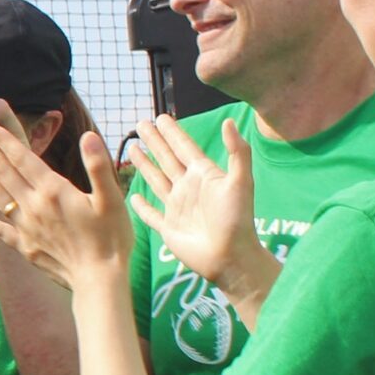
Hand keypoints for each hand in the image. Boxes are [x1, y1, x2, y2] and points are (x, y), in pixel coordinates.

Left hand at [0, 122, 133, 290]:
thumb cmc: (111, 239)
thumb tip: (89, 135)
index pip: (21, 158)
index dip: (2, 139)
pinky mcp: (22, 244)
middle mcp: (32, 205)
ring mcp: (24, 226)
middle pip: (1, 171)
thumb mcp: (111, 199)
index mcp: (53, 191)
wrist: (99, 281)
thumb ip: (98, 166)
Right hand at [123, 116, 273, 301]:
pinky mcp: (168, 228)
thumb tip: (228, 122)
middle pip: (167, 159)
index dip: (173, 133)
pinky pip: (151, 213)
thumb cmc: (237, 219)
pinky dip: (141, 205)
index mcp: (203, 175)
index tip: (161, 117)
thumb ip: (237, 152)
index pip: (184, 148)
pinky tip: (132, 196)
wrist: (230, 257)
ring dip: (145, 165)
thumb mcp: (241, 182)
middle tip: (141, 125)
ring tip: (132, 149)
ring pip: (156, 181)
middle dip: (155, 142)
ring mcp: (177, 208)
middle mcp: (188, 188)